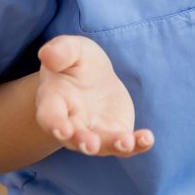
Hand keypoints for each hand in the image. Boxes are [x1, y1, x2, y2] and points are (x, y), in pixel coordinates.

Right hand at [34, 34, 154, 156]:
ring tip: (126, 143)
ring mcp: (93, 132)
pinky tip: (147, 139)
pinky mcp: (115, 133)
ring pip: (101, 145)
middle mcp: (71, 123)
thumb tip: (47, 54)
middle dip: (82, 141)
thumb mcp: (70, 49)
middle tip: (90, 145)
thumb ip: (61, 50)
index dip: (54, 123)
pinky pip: (125, 145)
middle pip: (73, 138)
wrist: (93, 78)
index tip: (62, 130)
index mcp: (53, 101)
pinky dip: (137, 144)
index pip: (49, 116)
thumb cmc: (75, 63)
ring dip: (113, 145)